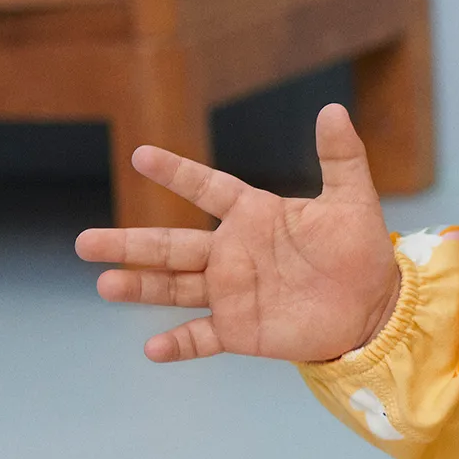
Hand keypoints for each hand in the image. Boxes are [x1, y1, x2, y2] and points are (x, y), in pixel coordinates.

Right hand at [76, 104, 400, 363]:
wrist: (374, 308)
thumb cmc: (361, 252)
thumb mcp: (354, 201)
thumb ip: (341, 158)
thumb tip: (333, 110)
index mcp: (253, 215)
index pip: (206, 188)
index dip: (176, 173)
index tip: (141, 155)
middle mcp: (232, 252)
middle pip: (170, 246)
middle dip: (128, 244)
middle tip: (84, 242)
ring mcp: (231, 292)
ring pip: (173, 288)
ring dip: (139, 287)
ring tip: (104, 285)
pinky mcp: (240, 330)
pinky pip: (201, 336)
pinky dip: (178, 343)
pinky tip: (152, 348)